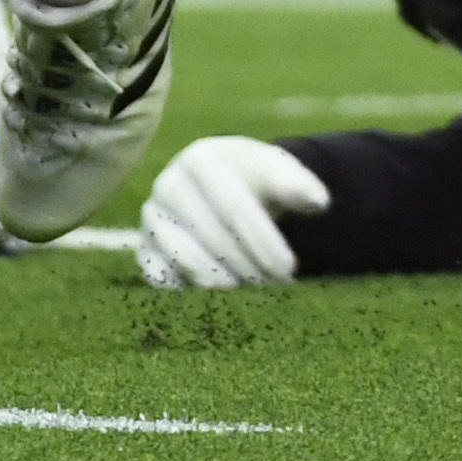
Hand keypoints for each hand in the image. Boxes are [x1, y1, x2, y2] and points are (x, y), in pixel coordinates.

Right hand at [136, 136, 329, 289]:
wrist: (223, 187)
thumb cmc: (254, 181)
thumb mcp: (278, 173)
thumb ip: (298, 184)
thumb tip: (318, 201)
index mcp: (201, 159)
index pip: (235, 206)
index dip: (263, 240)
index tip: (289, 270)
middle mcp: (168, 184)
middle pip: (211, 235)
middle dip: (247, 266)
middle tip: (275, 290)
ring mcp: (151, 218)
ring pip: (185, 258)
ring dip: (222, 282)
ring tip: (252, 297)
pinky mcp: (143, 249)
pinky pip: (160, 277)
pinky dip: (187, 291)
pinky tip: (215, 301)